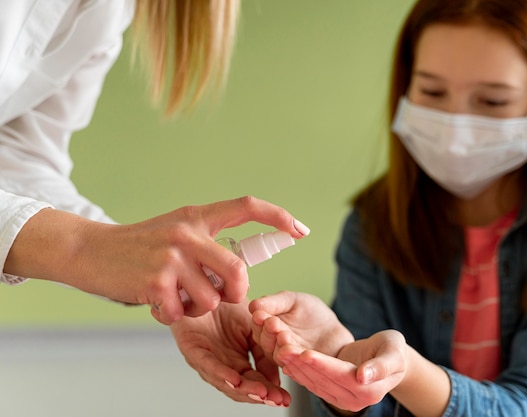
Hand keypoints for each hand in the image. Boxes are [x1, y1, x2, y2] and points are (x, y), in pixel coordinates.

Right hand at [5, 196, 309, 323]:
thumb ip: (205, 244)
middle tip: (223, 298)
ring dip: (198, 308)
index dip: (278, 217)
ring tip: (178, 299)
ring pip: (212, 299)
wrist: (90, 251)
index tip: (300, 230)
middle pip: (238, 271)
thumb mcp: (175, 232)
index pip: (246, 206)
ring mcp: (172, 256)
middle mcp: (188, 233)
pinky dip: (173, 316)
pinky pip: (182, 312)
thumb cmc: (138, 247)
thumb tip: (238, 272)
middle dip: (237, 294)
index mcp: (197, 216)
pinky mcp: (156, 281)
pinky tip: (158, 304)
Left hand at [169, 300, 289, 406]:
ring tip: (261, 393)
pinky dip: (221, 374)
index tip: (286, 399)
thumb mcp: (254, 328)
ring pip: (224, 381)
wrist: (206, 284)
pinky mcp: (192, 349)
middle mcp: (222, 364)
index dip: (270, 391)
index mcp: (237, 361)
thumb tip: (277, 380)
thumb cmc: (226, 305)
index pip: (255, 381)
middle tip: (276, 400)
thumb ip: (264, 352)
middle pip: (241, 387)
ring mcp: (206, 359)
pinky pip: (207, 364)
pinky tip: (234, 379)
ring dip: (243, 388)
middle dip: (260, 394)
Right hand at [249, 291, 353, 364]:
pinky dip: (293, 359)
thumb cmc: (313, 314)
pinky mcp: (298, 372)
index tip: (260, 314)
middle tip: (272, 323)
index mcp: (267, 328)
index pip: (258, 326)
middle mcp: (272, 346)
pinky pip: (293, 367)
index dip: (259, 320)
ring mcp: (285, 360)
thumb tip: (253, 305)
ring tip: (284, 336)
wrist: (336, 332)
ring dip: (279, 346)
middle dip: (268, 332)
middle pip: (265, 342)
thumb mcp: (294, 301)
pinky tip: (293, 351)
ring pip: (277, 355)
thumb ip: (275, 302)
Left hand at [278, 330, 407, 412]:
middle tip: (284, 348)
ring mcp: (342, 399)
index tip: (305, 352)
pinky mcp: (332, 393)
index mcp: (370, 390)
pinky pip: (312, 383)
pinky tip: (286, 360)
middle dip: (302, 364)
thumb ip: (382, 365)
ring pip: (314, 382)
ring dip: (296, 367)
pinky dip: (298, 372)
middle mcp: (354, 400)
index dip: (322, 364)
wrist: (389, 358)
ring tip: (281, 350)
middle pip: (323, 380)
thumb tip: (363, 377)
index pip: (340, 375)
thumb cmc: (394, 351)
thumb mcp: (394, 352)